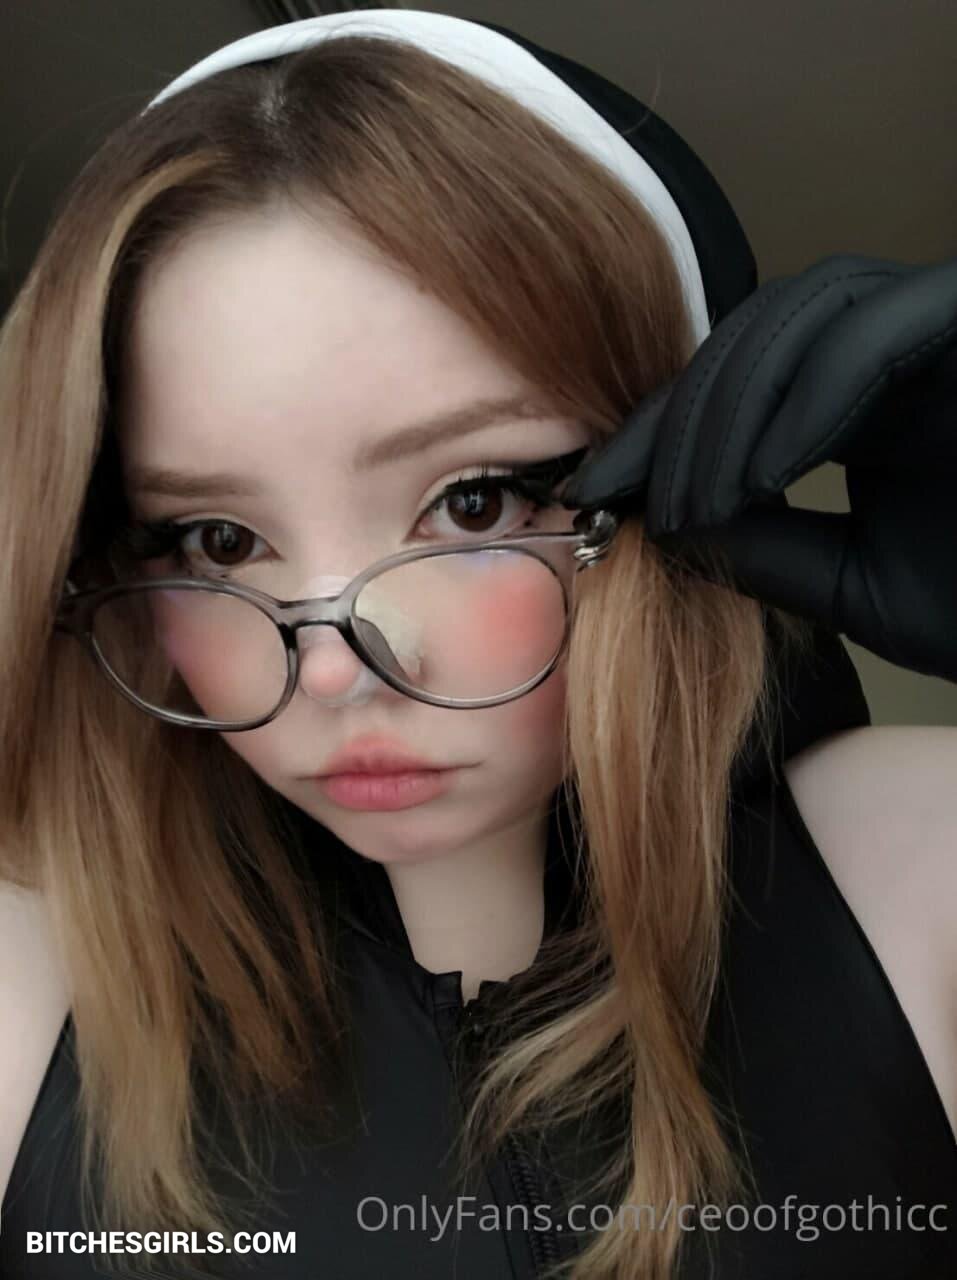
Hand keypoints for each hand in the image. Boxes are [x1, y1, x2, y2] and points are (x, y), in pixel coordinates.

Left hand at [561, 254, 956, 683]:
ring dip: (731, 408)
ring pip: (808, 313)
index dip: (659, 429)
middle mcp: (903, 344)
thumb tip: (666, 530)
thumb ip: (765, 549)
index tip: (594, 488)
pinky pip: (881, 335)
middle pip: (759, 331)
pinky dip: (810, 399)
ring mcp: (944, 326)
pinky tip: (762, 474)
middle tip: (620, 492)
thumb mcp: (854, 586)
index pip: (742, 379)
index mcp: (865, 395)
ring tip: (689, 500)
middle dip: (679, 413)